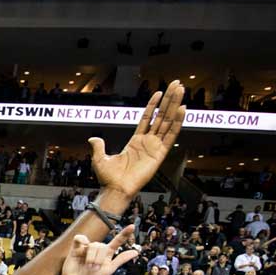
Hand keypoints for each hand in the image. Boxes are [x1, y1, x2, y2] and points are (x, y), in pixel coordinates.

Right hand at [59, 226, 139, 274]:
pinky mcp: (76, 246)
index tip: (132, 226)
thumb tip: (136, 252)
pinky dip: (82, 240)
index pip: (118, 240)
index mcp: (107, 252)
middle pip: (102, 246)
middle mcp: (98, 247)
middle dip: (98, 259)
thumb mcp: (109, 269)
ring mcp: (87, 246)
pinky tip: (82, 248)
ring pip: (92, 245)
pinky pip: (80, 238)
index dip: (125, 233)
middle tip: (94, 268)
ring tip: (88, 266)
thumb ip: (121, 259)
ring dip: (91, 258)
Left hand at [89, 82, 185, 198]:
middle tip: (176, 84)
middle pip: (161, 116)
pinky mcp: (160, 153)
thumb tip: (93, 138)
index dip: (152, 106)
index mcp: (135, 142)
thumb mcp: (100, 158)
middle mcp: (147, 143)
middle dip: (168, 100)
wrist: (115, 189)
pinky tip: (182, 108)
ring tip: (181, 89)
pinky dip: (177, 121)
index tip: (159, 92)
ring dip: (174, 105)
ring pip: (167, 121)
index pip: (146, 119)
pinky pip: (170, 135)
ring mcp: (155, 146)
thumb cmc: (109, 178)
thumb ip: (99, 146)